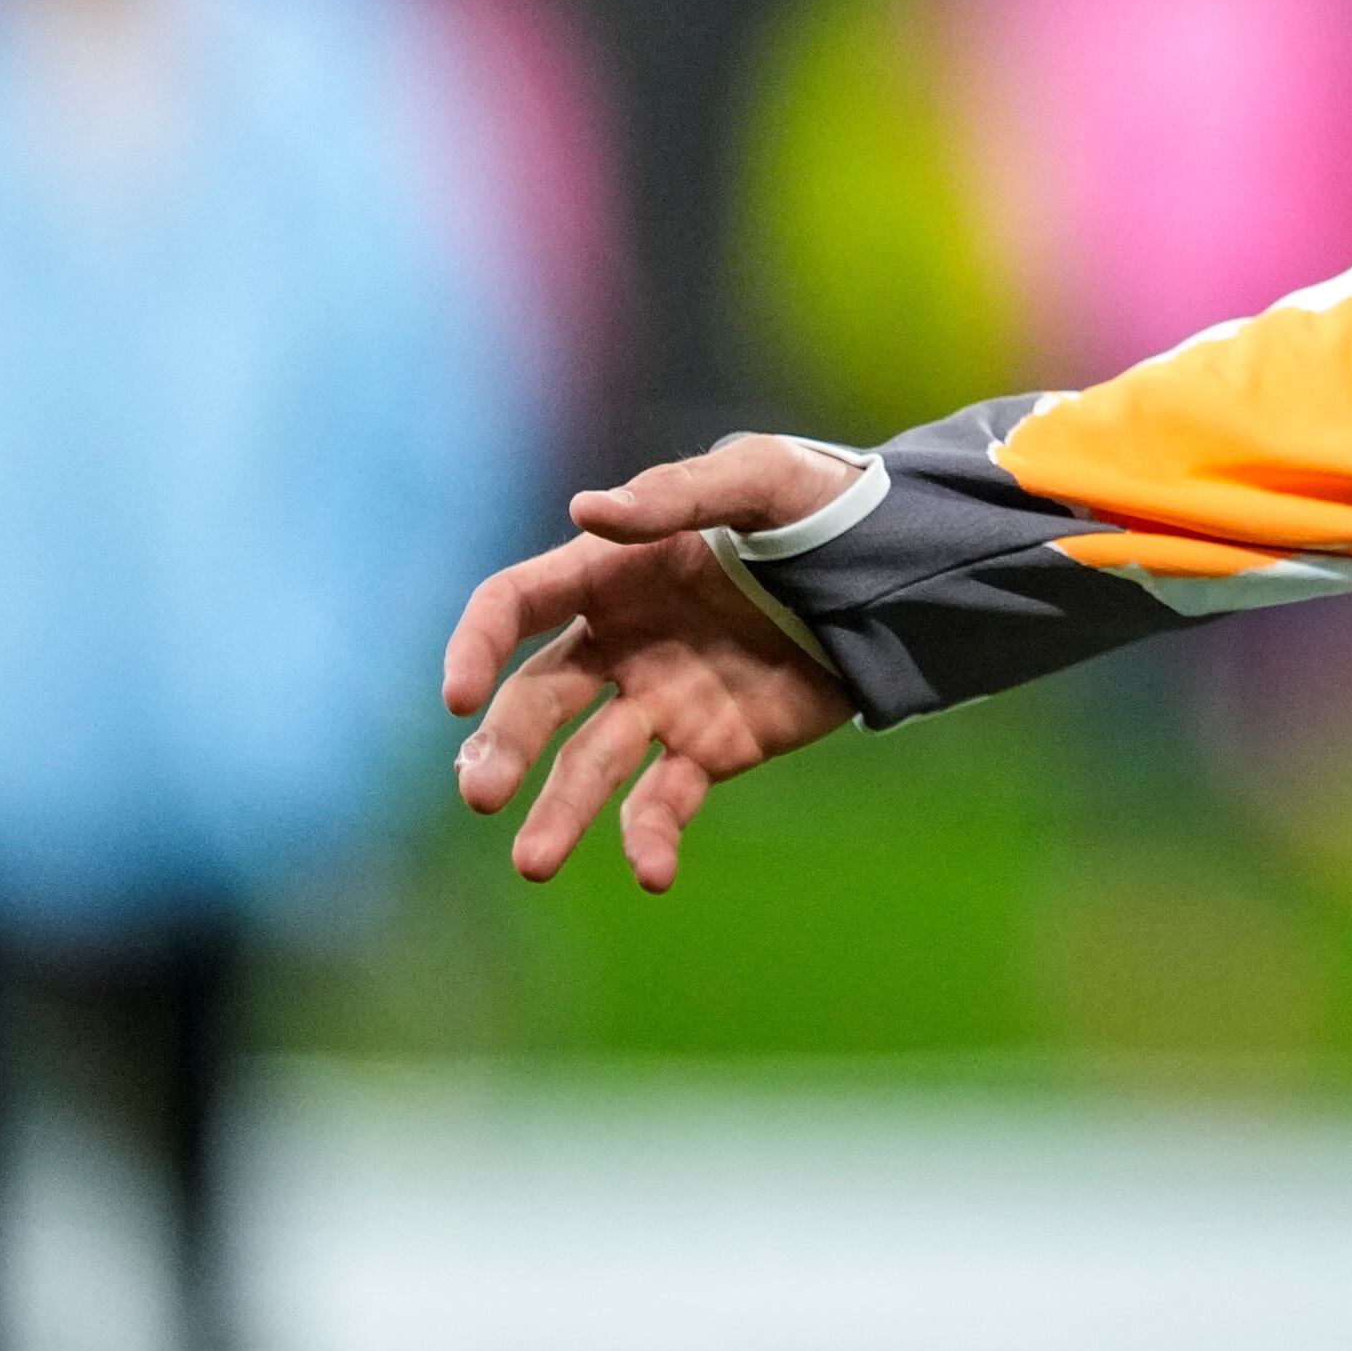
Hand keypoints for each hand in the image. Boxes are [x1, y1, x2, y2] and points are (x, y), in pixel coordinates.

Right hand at [444, 437, 862, 892]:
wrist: (895, 568)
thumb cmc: (821, 501)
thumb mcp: (760, 477)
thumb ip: (678, 494)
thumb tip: (587, 509)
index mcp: (611, 574)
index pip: (514, 605)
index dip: (475, 646)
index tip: (456, 694)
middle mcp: (619, 644)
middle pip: (537, 701)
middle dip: (502, 747)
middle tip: (482, 794)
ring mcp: (659, 702)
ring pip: (587, 766)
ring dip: (558, 814)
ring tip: (534, 862)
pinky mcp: (709, 750)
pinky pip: (664, 803)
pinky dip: (651, 840)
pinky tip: (653, 873)